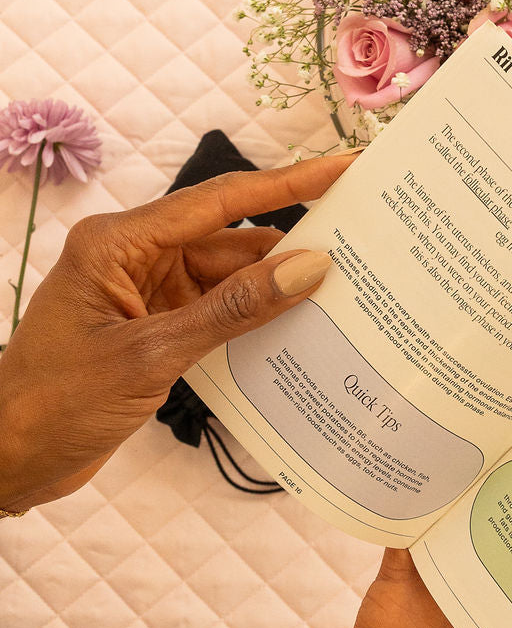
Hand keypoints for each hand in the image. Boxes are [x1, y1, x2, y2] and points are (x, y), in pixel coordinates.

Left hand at [0, 155, 355, 511]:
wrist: (7, 461)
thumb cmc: (54, 404)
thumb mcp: (151, 355)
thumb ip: (233, 310)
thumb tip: (307, 268)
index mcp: (117, 243)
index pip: (217, 200)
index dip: (287, 182)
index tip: (340, 166)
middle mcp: (130, 258)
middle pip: (227, 237)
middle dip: (289, 242)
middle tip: (360, 238)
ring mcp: (141, 293)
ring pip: (225, 277)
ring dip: (273, 286)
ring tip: (341, 288)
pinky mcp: (150, 329)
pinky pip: (213, 311)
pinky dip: (250, 320)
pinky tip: (294, 328)